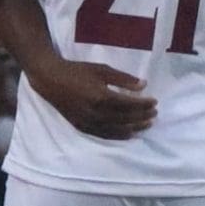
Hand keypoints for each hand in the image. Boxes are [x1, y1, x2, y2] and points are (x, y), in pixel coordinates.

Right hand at [30, 60, 155, 139]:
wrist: (50, 79)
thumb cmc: (77, 71)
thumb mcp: (102, 69)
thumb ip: (123, 79)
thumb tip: (143, 85)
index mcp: (102, 97)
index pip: (129, 104)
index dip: (144, 104)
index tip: (154, 102)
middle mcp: (96, 113)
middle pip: (125, 118)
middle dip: (142, 116)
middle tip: (154, 113)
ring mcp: (88, 122)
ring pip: (116, 129)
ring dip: (134, 128)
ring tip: (146, 125)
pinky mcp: (82, 127)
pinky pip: (104, 135)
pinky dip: (118, 135)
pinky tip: (129, 134)